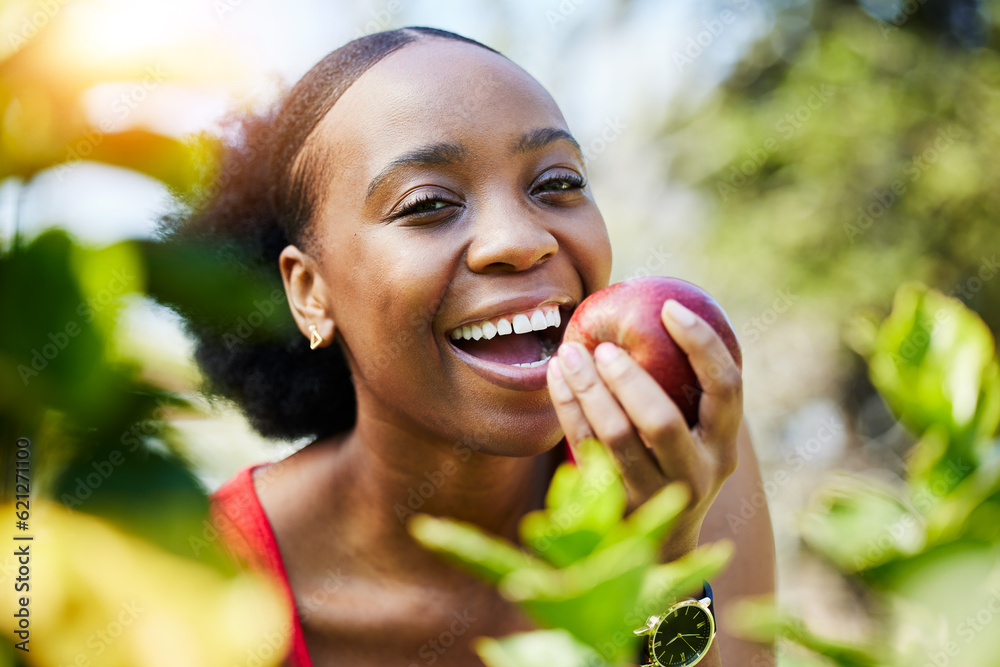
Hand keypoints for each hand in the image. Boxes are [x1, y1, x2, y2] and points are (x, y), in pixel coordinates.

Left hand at [546, 299, 742, 560]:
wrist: (662, 545)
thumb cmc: (677, 460)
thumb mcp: (697, 433)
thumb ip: (686, 387)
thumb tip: (656, 308)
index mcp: (724, 445)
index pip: (726, 388)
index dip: (701, 344)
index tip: (668, 308)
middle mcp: (697, 474)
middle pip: (662, 422)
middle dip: (629, 379)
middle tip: (602, 347)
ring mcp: (655, 496)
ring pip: (616, 439)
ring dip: (588, 392)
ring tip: (568, 354)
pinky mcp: (616, 506)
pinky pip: (585, 450)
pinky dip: (568, 409)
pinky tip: (556, 378)